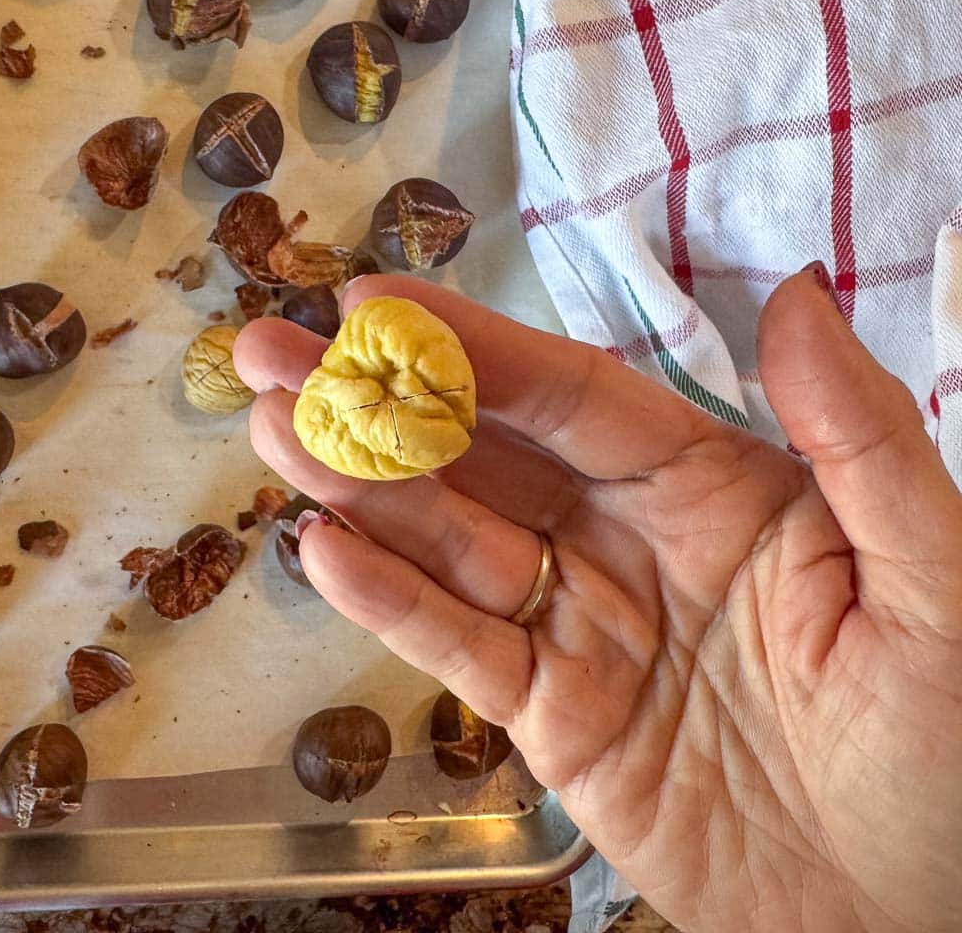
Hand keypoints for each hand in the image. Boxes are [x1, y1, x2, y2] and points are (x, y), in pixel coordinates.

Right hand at [234, 271, 961, 932]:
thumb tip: (793, 294)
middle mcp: (625, 535)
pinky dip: (386, 602)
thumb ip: (860, 435)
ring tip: (270, 427)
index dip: (474, 345)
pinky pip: (456, 648)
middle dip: (373, 400)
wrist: (908, 918)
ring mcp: (576, 623)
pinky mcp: (547, 714)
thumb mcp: (930, 577)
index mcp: (708, 482)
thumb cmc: (943, 746)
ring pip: (447, 540)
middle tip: (274, 352)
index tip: (378, 300)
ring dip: (356, 486)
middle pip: (481, 455)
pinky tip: (320, 551)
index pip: (572, 394)